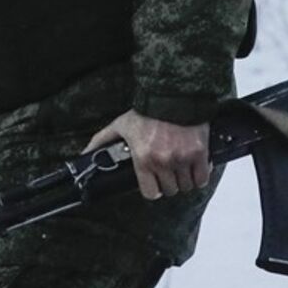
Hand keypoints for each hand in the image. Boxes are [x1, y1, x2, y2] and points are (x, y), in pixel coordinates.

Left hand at [81, 108, 210, 199]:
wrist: (172, 94)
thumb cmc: (147, 110)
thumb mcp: (120, 125)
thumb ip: (102, 140)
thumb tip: (86, 153)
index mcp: (143, 158)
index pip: (151, 193)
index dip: (153, 188)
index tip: (155, 182)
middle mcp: (163, 161)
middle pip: (170, 190)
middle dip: (169, 182)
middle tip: (168, 170)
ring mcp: (182, 158)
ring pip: (186, 186)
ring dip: (184, 179)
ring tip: (180, 167)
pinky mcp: (200, 153)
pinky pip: (202, 178)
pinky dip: (200, 174)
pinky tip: (194, 165)